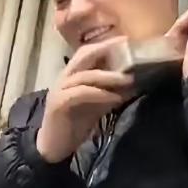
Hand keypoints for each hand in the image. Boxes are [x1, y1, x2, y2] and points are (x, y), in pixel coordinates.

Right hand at [36, 38, 133, 163]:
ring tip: (129, 79)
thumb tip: (133, 83)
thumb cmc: (76, 123)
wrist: (54, 147)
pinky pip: (81, 93)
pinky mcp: (59, 104)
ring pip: (85, 75)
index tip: (128, 41)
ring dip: (109, 76)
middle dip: (107, 50)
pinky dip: (100, 94)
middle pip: (84, 55)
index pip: (89, 52)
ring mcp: (60, 89)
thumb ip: (111, 92)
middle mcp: (65, 77)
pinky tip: (116, 97)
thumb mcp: (98, 105)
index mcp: (72, 74)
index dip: (107, 45)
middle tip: (129, 50)